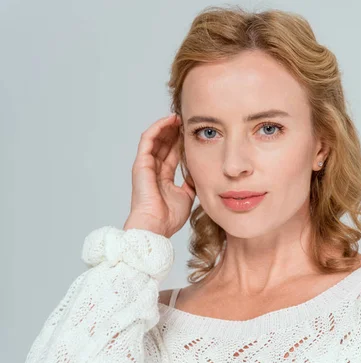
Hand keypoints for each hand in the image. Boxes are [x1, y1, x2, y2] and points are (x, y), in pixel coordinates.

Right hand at [123, 114, 195, 237]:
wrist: (156, 226)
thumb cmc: (169, 217)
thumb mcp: (187, 196)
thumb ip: (191, 183)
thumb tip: (198, 173)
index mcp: (163, 178)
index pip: (172, 154)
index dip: (182, 142)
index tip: (193, 133)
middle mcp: (153, 170)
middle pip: (164, 144)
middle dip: (175, 131)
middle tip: (187, 120)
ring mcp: (145, 166)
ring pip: (156, 139)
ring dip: (166, 127)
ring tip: (178, 117)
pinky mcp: (141, 163)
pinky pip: (148, 140)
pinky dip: (158, 128)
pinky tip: (169, 121)